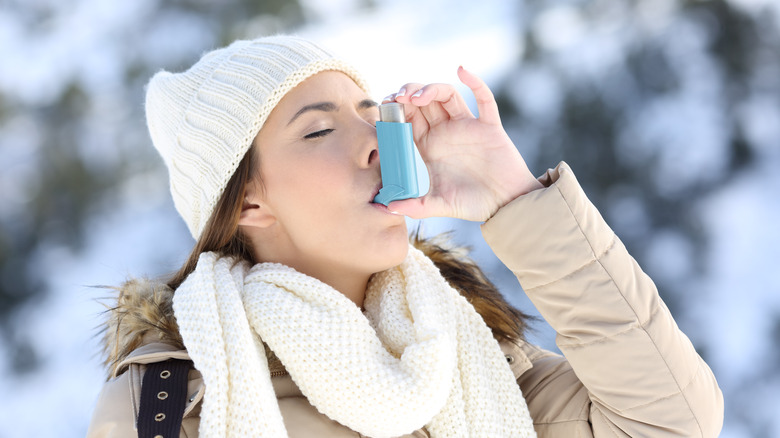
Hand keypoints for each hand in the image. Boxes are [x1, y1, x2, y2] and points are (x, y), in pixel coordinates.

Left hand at [384, 67, 542, 221]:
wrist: (505, 206)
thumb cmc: (471, 205)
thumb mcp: (438, 205)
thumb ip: (415, 206)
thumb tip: (386, 207)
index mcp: (428, 147)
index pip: (406, 120)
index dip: (395, 110)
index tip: (384, 107)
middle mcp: (444, 132)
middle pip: (423, 102)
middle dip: (408, 94)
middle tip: (397, 98)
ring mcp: (466, 126)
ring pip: (446, 95)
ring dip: (431, 89)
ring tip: (417, 96)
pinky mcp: (488, 125)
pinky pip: (484, 98)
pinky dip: (475, 82)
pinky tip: (462, 71)